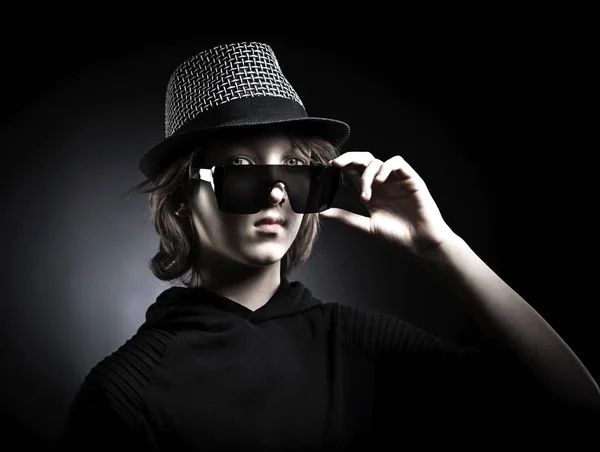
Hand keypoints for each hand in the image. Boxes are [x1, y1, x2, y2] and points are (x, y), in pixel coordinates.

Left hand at [318, 151, 454, 253]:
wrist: (419, 244)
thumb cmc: (396, 237)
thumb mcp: (366, 226)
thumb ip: (345, 218)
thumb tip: (322, 212)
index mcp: (370, 192)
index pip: (353, 171)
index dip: (341, 166)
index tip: (329, 168)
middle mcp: (382, 184)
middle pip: (363, 160)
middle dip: (348, 158)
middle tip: (336, 165)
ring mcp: (396, 180)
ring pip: (377, 162)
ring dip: (367, 175)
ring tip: (366, 196)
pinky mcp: (411, 179)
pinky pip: (396, 162)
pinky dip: (385, 168)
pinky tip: (380, 181)